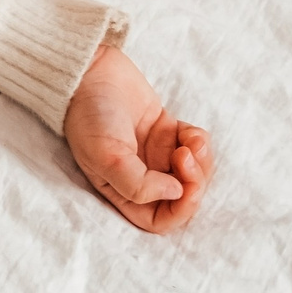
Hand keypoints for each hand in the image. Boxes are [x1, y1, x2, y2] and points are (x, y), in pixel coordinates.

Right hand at [63, 43, 212, 234]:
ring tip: (190, 143)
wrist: (90, 72)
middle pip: (182, 198)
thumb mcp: (105, 157)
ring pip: (195, 174)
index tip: (182, 188)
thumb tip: (178, 192)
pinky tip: (187, 132)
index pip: (159, 220)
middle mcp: (141, 177)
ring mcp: (156, 155)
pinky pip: (197, 148)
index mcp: (121, 190)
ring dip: (202, 162)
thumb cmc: (90, 115)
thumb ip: (138, 185)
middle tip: (184, 157)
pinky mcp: (168, 132)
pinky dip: (200, 142)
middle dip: (194, 183)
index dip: (178, 212)